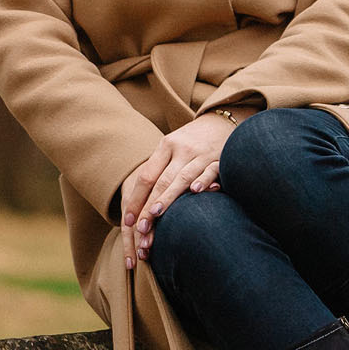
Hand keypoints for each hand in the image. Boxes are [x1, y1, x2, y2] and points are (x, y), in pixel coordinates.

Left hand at [119, 111, 240, 267]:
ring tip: (156, 214)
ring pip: (182, 177)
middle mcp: (181, 149)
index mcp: (165, 147)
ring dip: (169, 197)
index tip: (127, 220)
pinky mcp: (220, 158)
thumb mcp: (172, 148)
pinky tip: (196, 191)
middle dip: (149, 206)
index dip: (136, 198)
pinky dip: (204, 180)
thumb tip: (137, 200)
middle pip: (161, 180)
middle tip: (140, 227)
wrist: (220, 122)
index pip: (146, 176)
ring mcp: (200, 154)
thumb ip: (159, 169)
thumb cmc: (191, 142)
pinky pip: (211, 170)